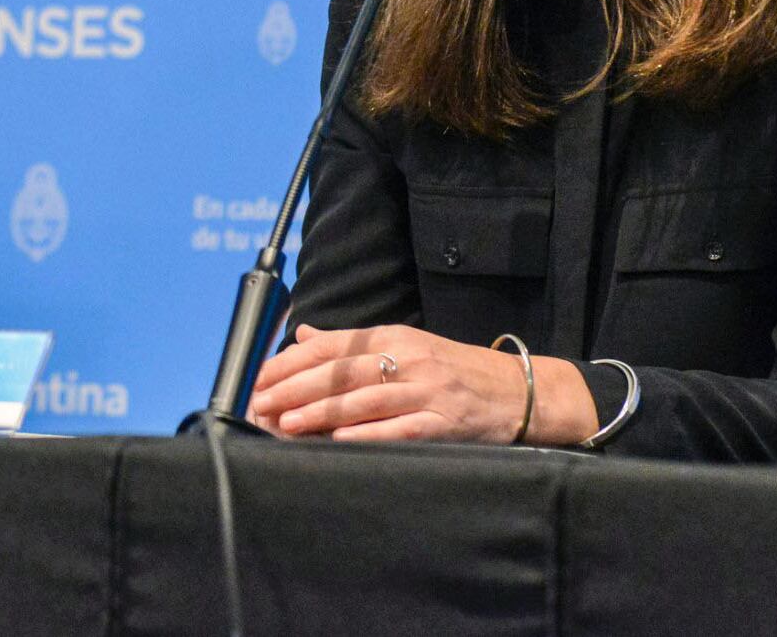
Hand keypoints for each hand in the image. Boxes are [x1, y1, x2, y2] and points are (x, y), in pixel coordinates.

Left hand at [249, 323, 596, 444]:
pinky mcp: (444, 422)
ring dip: (321, 412)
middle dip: (296, 388)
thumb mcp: (404, 346)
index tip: (260, 378)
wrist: (517, 391)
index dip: (292, 362)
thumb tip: (302, 336)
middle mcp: (408, 358)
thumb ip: (352, 344)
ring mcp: (428, 390)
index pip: (332, 345)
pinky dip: (367, 435)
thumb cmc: (453, 370)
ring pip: (365, 400)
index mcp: (394, 337)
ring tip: (287, 423)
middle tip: (261, 403)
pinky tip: (339, 440)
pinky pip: (399, 429)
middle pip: (342, 372)